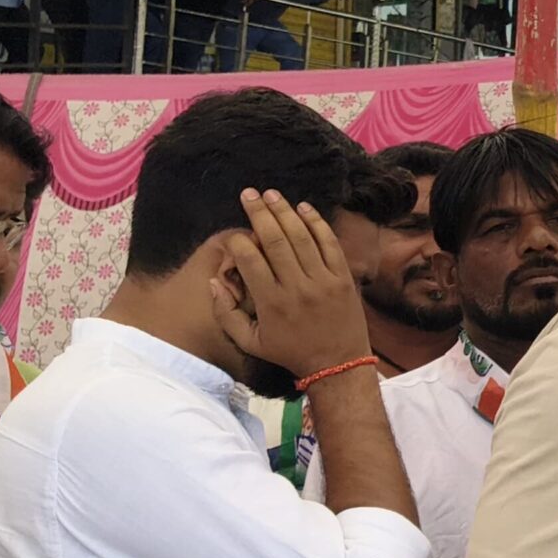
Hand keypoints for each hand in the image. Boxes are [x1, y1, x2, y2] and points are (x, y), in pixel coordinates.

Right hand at [208, 189, 372, 379]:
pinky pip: (329, 244)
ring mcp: (323, 280)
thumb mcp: (250, 342)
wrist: (338, 363)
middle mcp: (297, 287)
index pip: (250, 260)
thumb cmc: (290, 352)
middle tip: (249, 193)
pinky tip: (304, 207)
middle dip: (260, 213)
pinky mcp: (343, 277)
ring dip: (286, 212)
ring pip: (302, 237)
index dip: (239, 240)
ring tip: (272, 194)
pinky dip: (317, 224)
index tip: (234, 232)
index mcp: (271, 303)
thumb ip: (226, 314)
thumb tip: (214, 282)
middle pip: (275, 241)